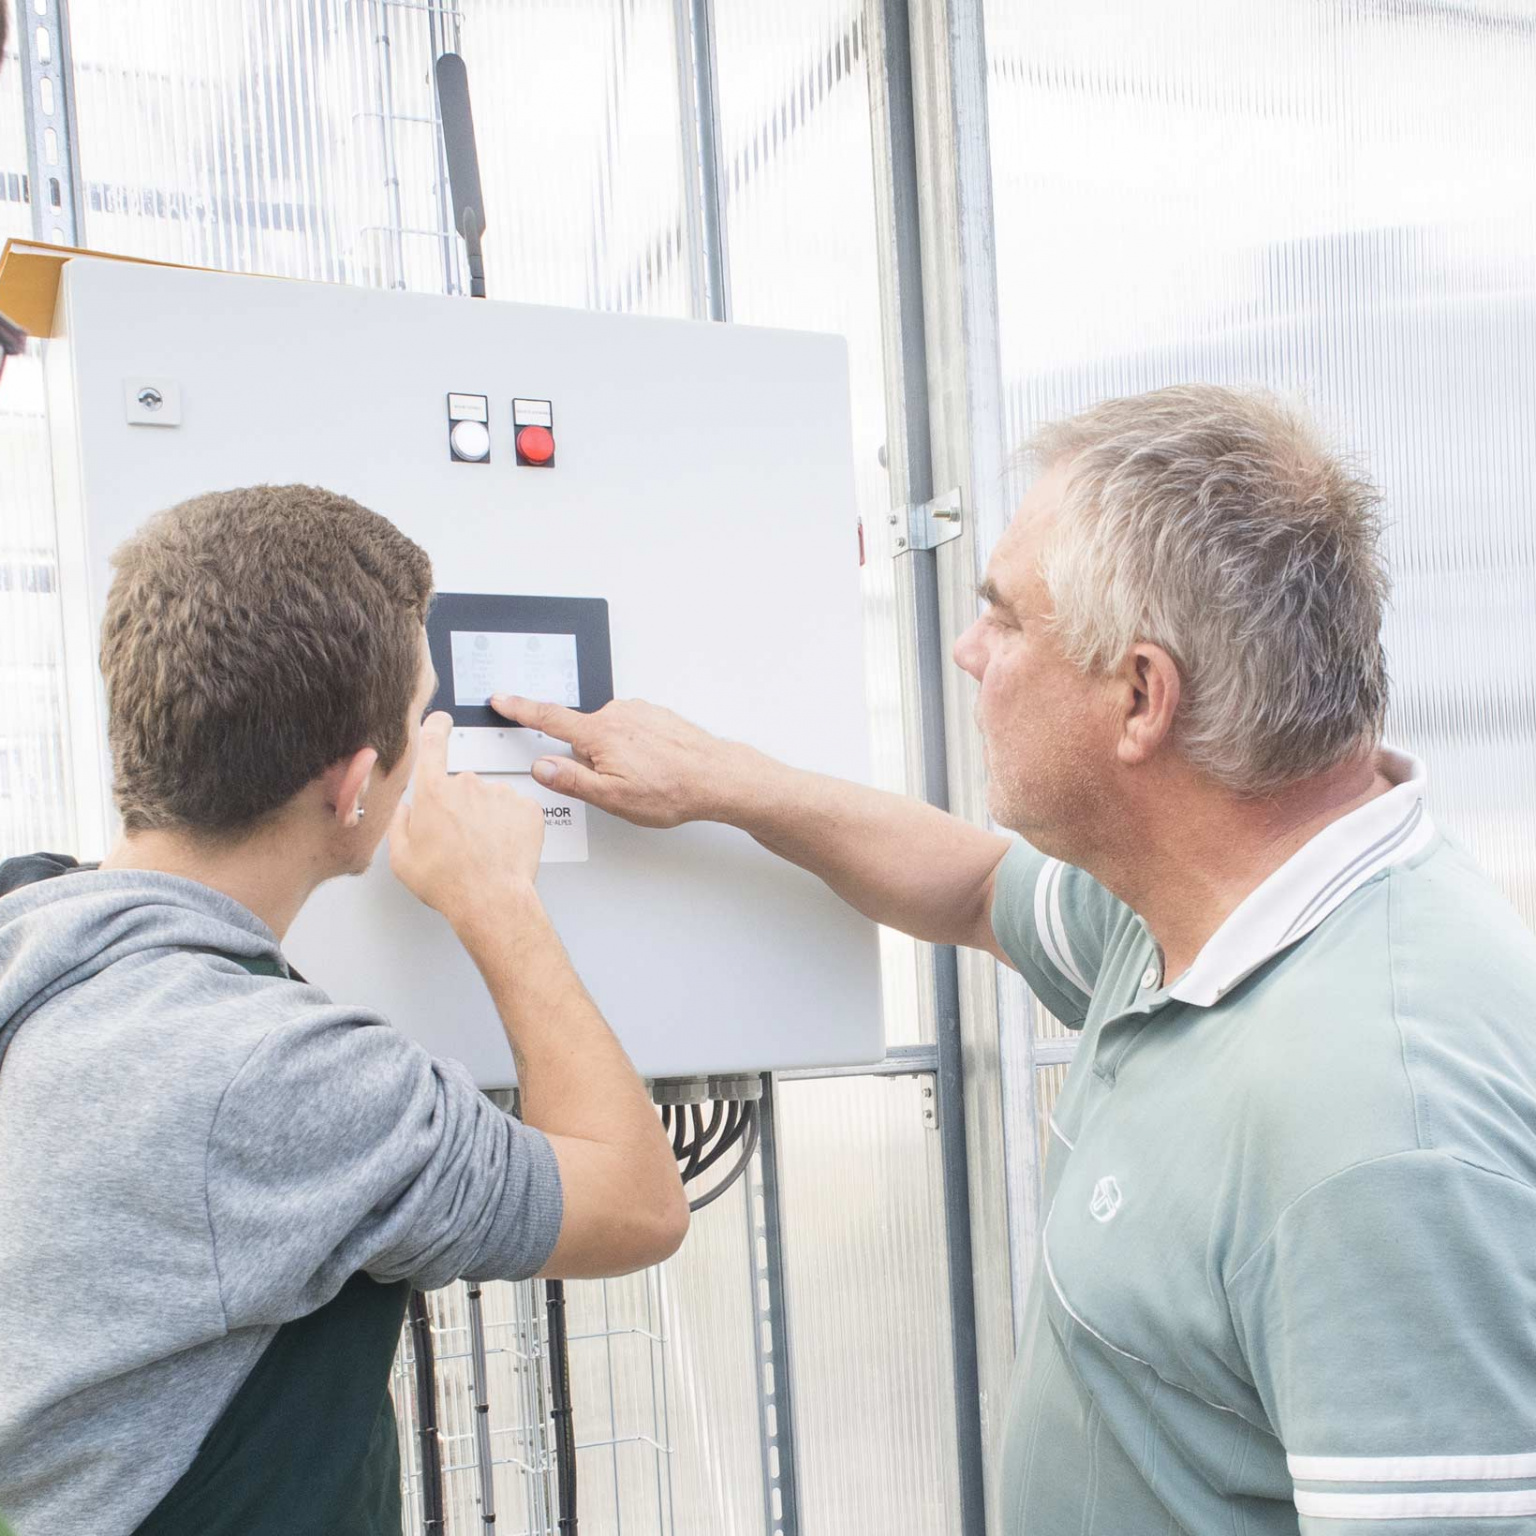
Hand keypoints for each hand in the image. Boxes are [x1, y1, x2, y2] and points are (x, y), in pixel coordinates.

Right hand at [389, 713, 545, 923]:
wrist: (491, 900)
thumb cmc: (448, 882)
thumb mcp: (401, 858)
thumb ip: (399, 824)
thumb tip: (407, 811)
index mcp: (434, 792)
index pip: (433, 743)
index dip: (435, 728)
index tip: (440, 722)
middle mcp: (468, 785)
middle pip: (462, 786)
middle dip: (460, 806)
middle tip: (458, 840)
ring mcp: (501, 794)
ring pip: (491, 799)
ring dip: (487, 817)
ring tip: (482, 849)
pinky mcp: (528, 807)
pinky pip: (516, 810)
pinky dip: (511, 826)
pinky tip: (502, 847)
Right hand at [490, 695, 744, 827]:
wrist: (717, 778)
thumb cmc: (671, 790)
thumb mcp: (612, 798)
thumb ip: (571, 780)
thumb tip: (542, 767)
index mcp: (600, 733)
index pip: (549, 718)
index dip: (521, 709)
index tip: (501, 699)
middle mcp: (618, 714)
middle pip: (583, 736)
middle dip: (591, 761)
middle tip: (618, 785)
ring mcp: (639, 712)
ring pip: (609, 736)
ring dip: (616, 757)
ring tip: (644, 780)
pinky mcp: (656, 715)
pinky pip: (631, 733)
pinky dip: (636, 750)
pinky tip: (654, 768)